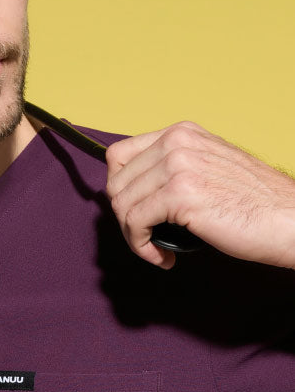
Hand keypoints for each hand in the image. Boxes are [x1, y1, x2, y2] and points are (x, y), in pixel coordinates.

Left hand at [105, 121, 294, 269]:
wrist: (289, 220)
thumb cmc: (254, 205)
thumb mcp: (208, 169)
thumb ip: (173, 170)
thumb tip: (133, 191)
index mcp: (181, 133)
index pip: (119, 155)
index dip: (119, 189)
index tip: (134, 212)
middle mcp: (177, 142)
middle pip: (115, 183)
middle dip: (124, 217)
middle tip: (146, 237)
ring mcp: (177, 166)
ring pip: (121, 205)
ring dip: (133, 236)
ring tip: (156, 250)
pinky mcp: (180, 194)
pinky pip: (135, 223)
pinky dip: (142, 247)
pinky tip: (163, 258)